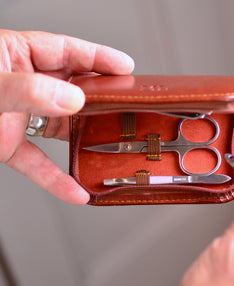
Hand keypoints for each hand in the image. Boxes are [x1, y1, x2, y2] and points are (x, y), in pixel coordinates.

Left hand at [0, 29, 133, 203]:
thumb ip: (27, 89)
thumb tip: (71, 98)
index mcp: (15, 54)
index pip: (66, 50)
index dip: (99, 57)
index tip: (125, 67)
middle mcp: (24, 84)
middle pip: (72, 88)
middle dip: (100, 98)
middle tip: (125, 105)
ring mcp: (19, 116)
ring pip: (62, 128)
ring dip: (85, 142)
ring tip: (109, 147)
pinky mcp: (10, 145)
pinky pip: (40, 162)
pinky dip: (57, 179)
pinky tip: (77, 191)